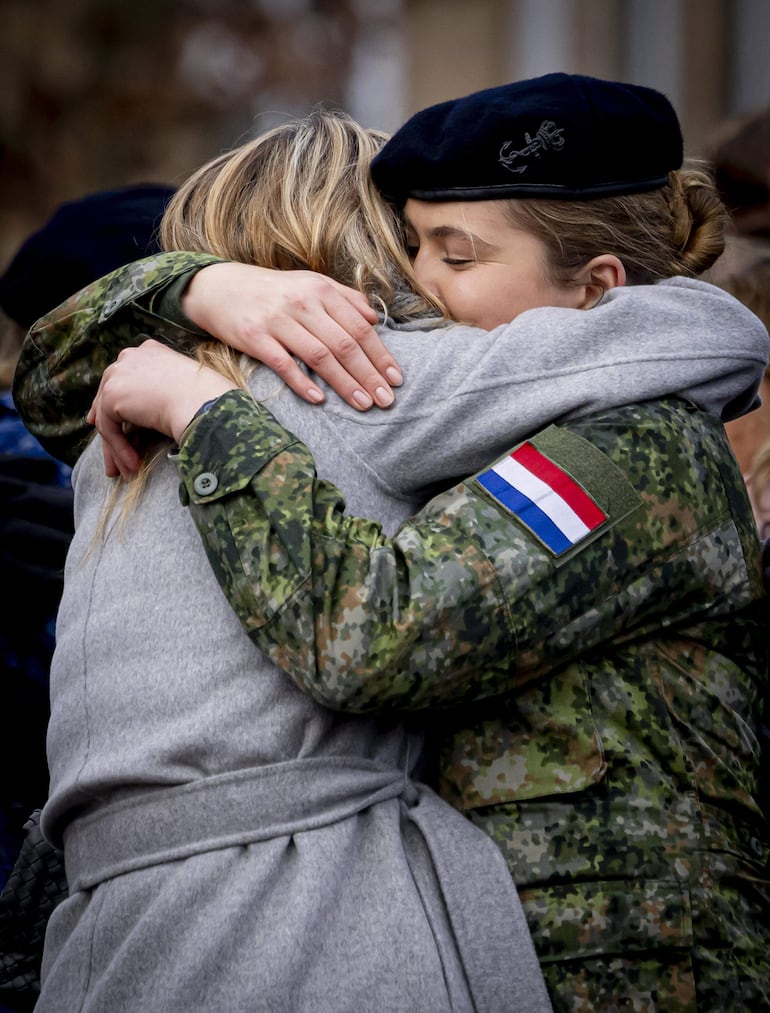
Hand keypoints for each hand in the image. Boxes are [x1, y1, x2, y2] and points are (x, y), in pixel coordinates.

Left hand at [87, 340, 235, 478]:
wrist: (204, 403)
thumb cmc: (208, 399)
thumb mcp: (183, 386)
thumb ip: (161, 391)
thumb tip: (150, 412)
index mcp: (148, 351)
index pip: (124, 379)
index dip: (116, 402)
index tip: (107, 421)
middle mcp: (129, 357)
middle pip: (110, 397)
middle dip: (110, 428)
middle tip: (112, 455)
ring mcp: (118, 374)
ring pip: (108, 416)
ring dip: (117, 448)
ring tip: (125, 472)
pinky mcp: (112, 395)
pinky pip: (109, 429)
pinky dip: (119, 450)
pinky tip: (134, 466)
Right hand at [182, 263, 402, 410]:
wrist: (219, 287)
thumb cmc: (272, 290)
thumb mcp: (309, 283)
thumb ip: (344, 298)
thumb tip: (374, 320)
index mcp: (320, 290)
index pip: (359, 328)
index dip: (380, 355)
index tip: (396, 379)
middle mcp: (302, 304)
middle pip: (344, 345)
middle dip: (369, 375)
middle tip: (386, 399)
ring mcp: (278, 321)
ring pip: (320, 356)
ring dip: (344, 383)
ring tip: (363, 404)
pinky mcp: (255, 338)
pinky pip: (284, 364)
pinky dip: (303, 382)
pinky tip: (320, 399)